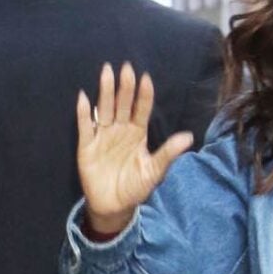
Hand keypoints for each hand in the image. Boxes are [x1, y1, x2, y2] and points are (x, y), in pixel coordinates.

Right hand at [75, 62, 193, 235]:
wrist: (114, 206)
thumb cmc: (135, 187)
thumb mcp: (154, 171)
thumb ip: (168, 153)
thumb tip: (189, 137)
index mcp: (137, 134)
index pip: (141, 110)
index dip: (143, 95)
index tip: (146, 78)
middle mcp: (120, 129)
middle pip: (122, 104)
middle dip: (124, 87)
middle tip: (126, 67)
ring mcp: (102, 135)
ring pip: (104, 109)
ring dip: (105, 91)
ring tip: (107, 72)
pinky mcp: (87, 145)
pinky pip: (85, 126)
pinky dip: (84, 113)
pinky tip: (84, 98)